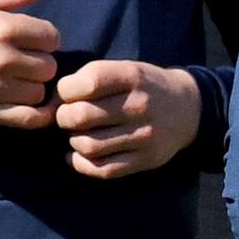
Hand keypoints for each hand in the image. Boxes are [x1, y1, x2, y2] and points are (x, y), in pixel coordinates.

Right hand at [0, 0, 62, 124]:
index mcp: (3, 27)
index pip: (51, 37)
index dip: (44, 39)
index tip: (29, 42)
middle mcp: (2, 58)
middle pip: (49, 66)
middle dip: (39, 63)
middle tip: (20, 62)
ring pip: (40, 91)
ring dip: (33, 87)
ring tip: (16, 81)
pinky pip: (30, 118)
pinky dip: (39, 115)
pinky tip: (31, 105)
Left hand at [54, 60, 203, 179]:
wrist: (187, 109)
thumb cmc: (144, 87)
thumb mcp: (125, 69)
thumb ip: (90, 78)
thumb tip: (51, 101)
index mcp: (133, 77)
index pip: (88, 82)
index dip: (65, 90)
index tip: (66, 94)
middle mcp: (139, 106)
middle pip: (81, 116)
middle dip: (63, 117)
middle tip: (67, 117)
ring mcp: (144, 136)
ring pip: (88, 146)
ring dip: (73, 141)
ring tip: (77, 134)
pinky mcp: (145, 160)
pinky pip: (102, 169)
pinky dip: (81, 164)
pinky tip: (79, 154)